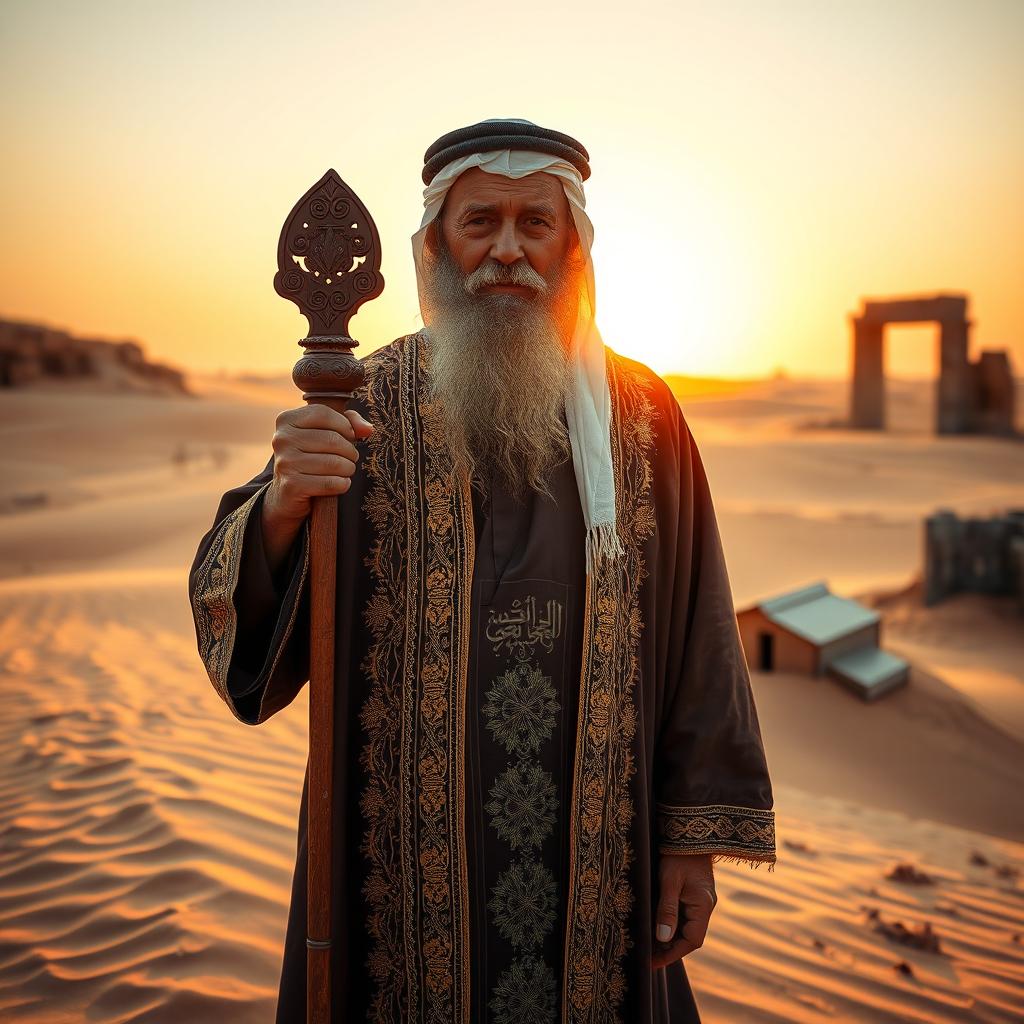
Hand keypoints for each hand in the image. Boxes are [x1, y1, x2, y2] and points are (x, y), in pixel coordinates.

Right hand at [265, 404, 373, 522]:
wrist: (288, 494)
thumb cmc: (312, 457)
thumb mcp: (326, 432)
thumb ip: (349, 422)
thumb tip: (368, 429)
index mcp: (286, 420)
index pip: (323, 413)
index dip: (344, 425)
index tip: (349, 437)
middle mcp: (281, 439)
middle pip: (332, 439)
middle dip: (350, 451)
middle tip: (350, 458)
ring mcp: (285, 462)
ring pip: (334, 462)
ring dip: (348, 469)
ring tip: (346, 470)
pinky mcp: (292, 485)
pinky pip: (330, 483)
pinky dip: (342, 484)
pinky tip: (341, 484)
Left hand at [651, 853, 715, 968]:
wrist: (689, 833)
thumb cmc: (678, 854)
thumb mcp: (669, 881)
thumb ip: (667, 909)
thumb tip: (662, 938)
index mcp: (703, 906)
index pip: (692, 940)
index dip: (673, 953)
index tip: (654, 961)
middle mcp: (704, 906)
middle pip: (689, 937)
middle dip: (670, 948)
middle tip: (647, 956)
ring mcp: (699, 901)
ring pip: (686, 927)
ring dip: (669, 938)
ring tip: (648, 945)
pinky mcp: (693, 894)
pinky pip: (683, 916)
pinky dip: (671, 925)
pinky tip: (656, 927)